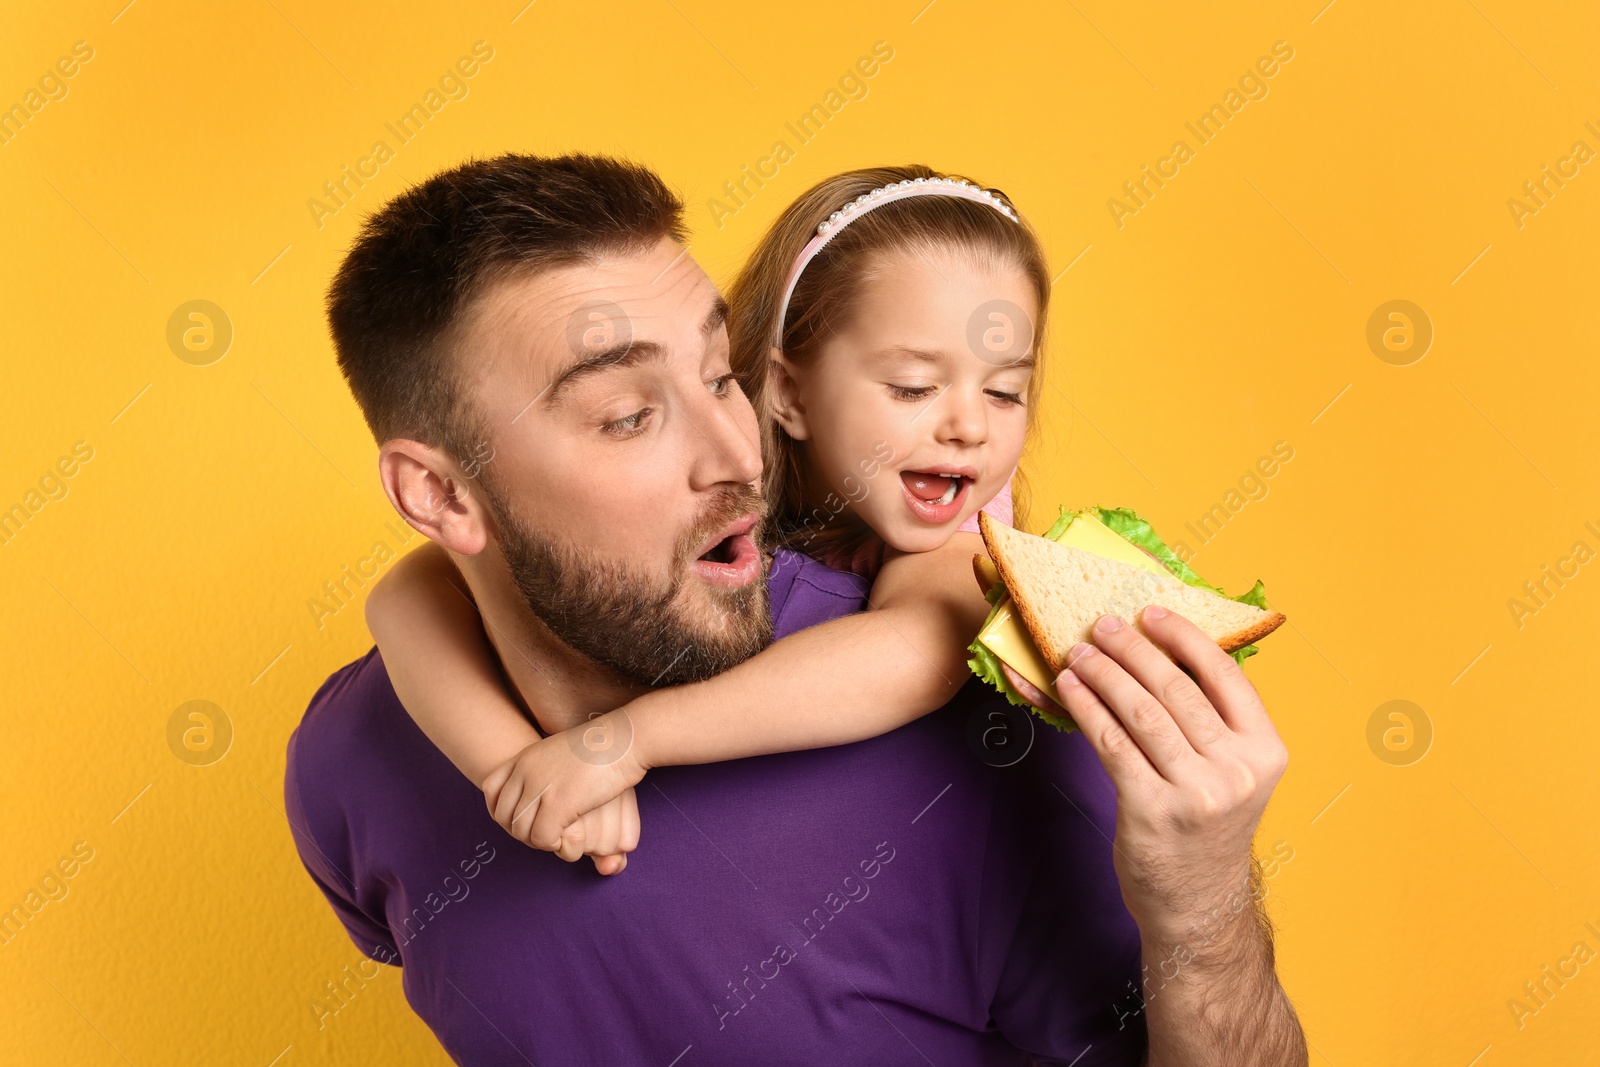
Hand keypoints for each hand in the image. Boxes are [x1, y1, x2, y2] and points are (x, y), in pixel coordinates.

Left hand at [481, 717, 645, 871]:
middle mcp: (526, 771)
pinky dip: (552, 844)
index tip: (516, 819)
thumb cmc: (604, 747)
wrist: (626, 741)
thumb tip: (543, 786)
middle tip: (543, 833)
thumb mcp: (562, 751)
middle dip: (520, 831)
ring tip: (557, 836)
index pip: (490, 788)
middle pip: (504, 815)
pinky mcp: (558, 805)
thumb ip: (545, 767)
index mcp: (525, 757)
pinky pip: (541, 838)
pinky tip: (567, 837)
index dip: (499, 810)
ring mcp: (540, 788)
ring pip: (521, 830)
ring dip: (537, 840)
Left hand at [1007, 605, 1288, 946]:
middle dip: (1133, 649)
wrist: (1197, 904)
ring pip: (1140, 712)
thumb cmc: (1207, 828)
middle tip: (1103, 624)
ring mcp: (1195, 793)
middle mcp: (1236, 771)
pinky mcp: (1152, 810)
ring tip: (1079, 652)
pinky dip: (1086, 708)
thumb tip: (1163, 652)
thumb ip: (1213, 722)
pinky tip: (1068, 688)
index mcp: (1265, 751)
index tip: (1152, 612)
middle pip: (1176, 690)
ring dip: (1103, 674)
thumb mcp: (1233, 774)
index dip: (1185, 638)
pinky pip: (1111, 743)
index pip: (1226, 676)